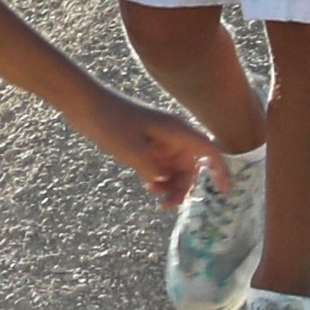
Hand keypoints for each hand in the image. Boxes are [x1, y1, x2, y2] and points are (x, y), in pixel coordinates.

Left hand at [78, 92, 226, 211]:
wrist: (85, 104)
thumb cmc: (110, 122)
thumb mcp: (133, 152)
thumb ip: (153, 170)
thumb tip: (162, 181)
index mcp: (177, 131)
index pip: (209, 151)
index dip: (220, 171)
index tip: (224, 191)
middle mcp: (173, 134)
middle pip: (191, 166)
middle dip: (183, 187)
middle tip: (167, 205)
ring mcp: (159, 139)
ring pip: (175, 168)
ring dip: (170, 184)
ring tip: (156, 196)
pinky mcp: (145, 143)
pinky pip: (160, 165)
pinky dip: (158, 177)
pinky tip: (149, 187)